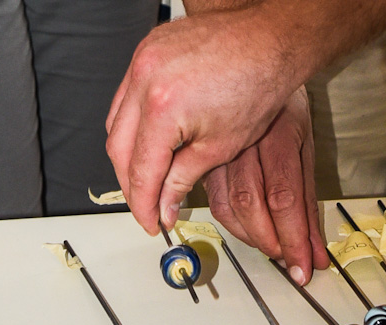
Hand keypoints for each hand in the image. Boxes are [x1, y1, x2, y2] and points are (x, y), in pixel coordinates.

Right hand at [105, 6, 298, 235]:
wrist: (270, 41)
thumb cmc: (257, 85)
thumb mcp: (220, 147)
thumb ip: (183, 180)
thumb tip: (164, 205)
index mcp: (162, 109)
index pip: (141, 171)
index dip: (144, 204)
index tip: (151, 222)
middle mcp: (144, 80)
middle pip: (118, 149)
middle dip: (132, 184)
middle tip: (148, 207)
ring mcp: (142, 61)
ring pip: (115, 122)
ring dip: (128, 155)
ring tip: (149, 179)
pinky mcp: (147, 50)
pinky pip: (126, 95)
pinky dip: (133, 123)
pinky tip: (149, 140)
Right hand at [202, 88, 328, 283]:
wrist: (250, 65)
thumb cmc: (283, 107)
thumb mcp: (306, 146)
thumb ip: (307, 201)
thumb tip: (314, 250)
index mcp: (280, 135)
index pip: (286, 197)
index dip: (294, 238)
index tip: (303, 266)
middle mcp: (246, 142)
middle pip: (251, 203)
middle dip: (270, 241)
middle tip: (286, 259)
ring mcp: (219, 147)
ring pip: (226, 205)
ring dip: (249, 235)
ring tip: (269, 246)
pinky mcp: (200, 155)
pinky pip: (209, 198)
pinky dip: (227, 220)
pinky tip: (243, 228)